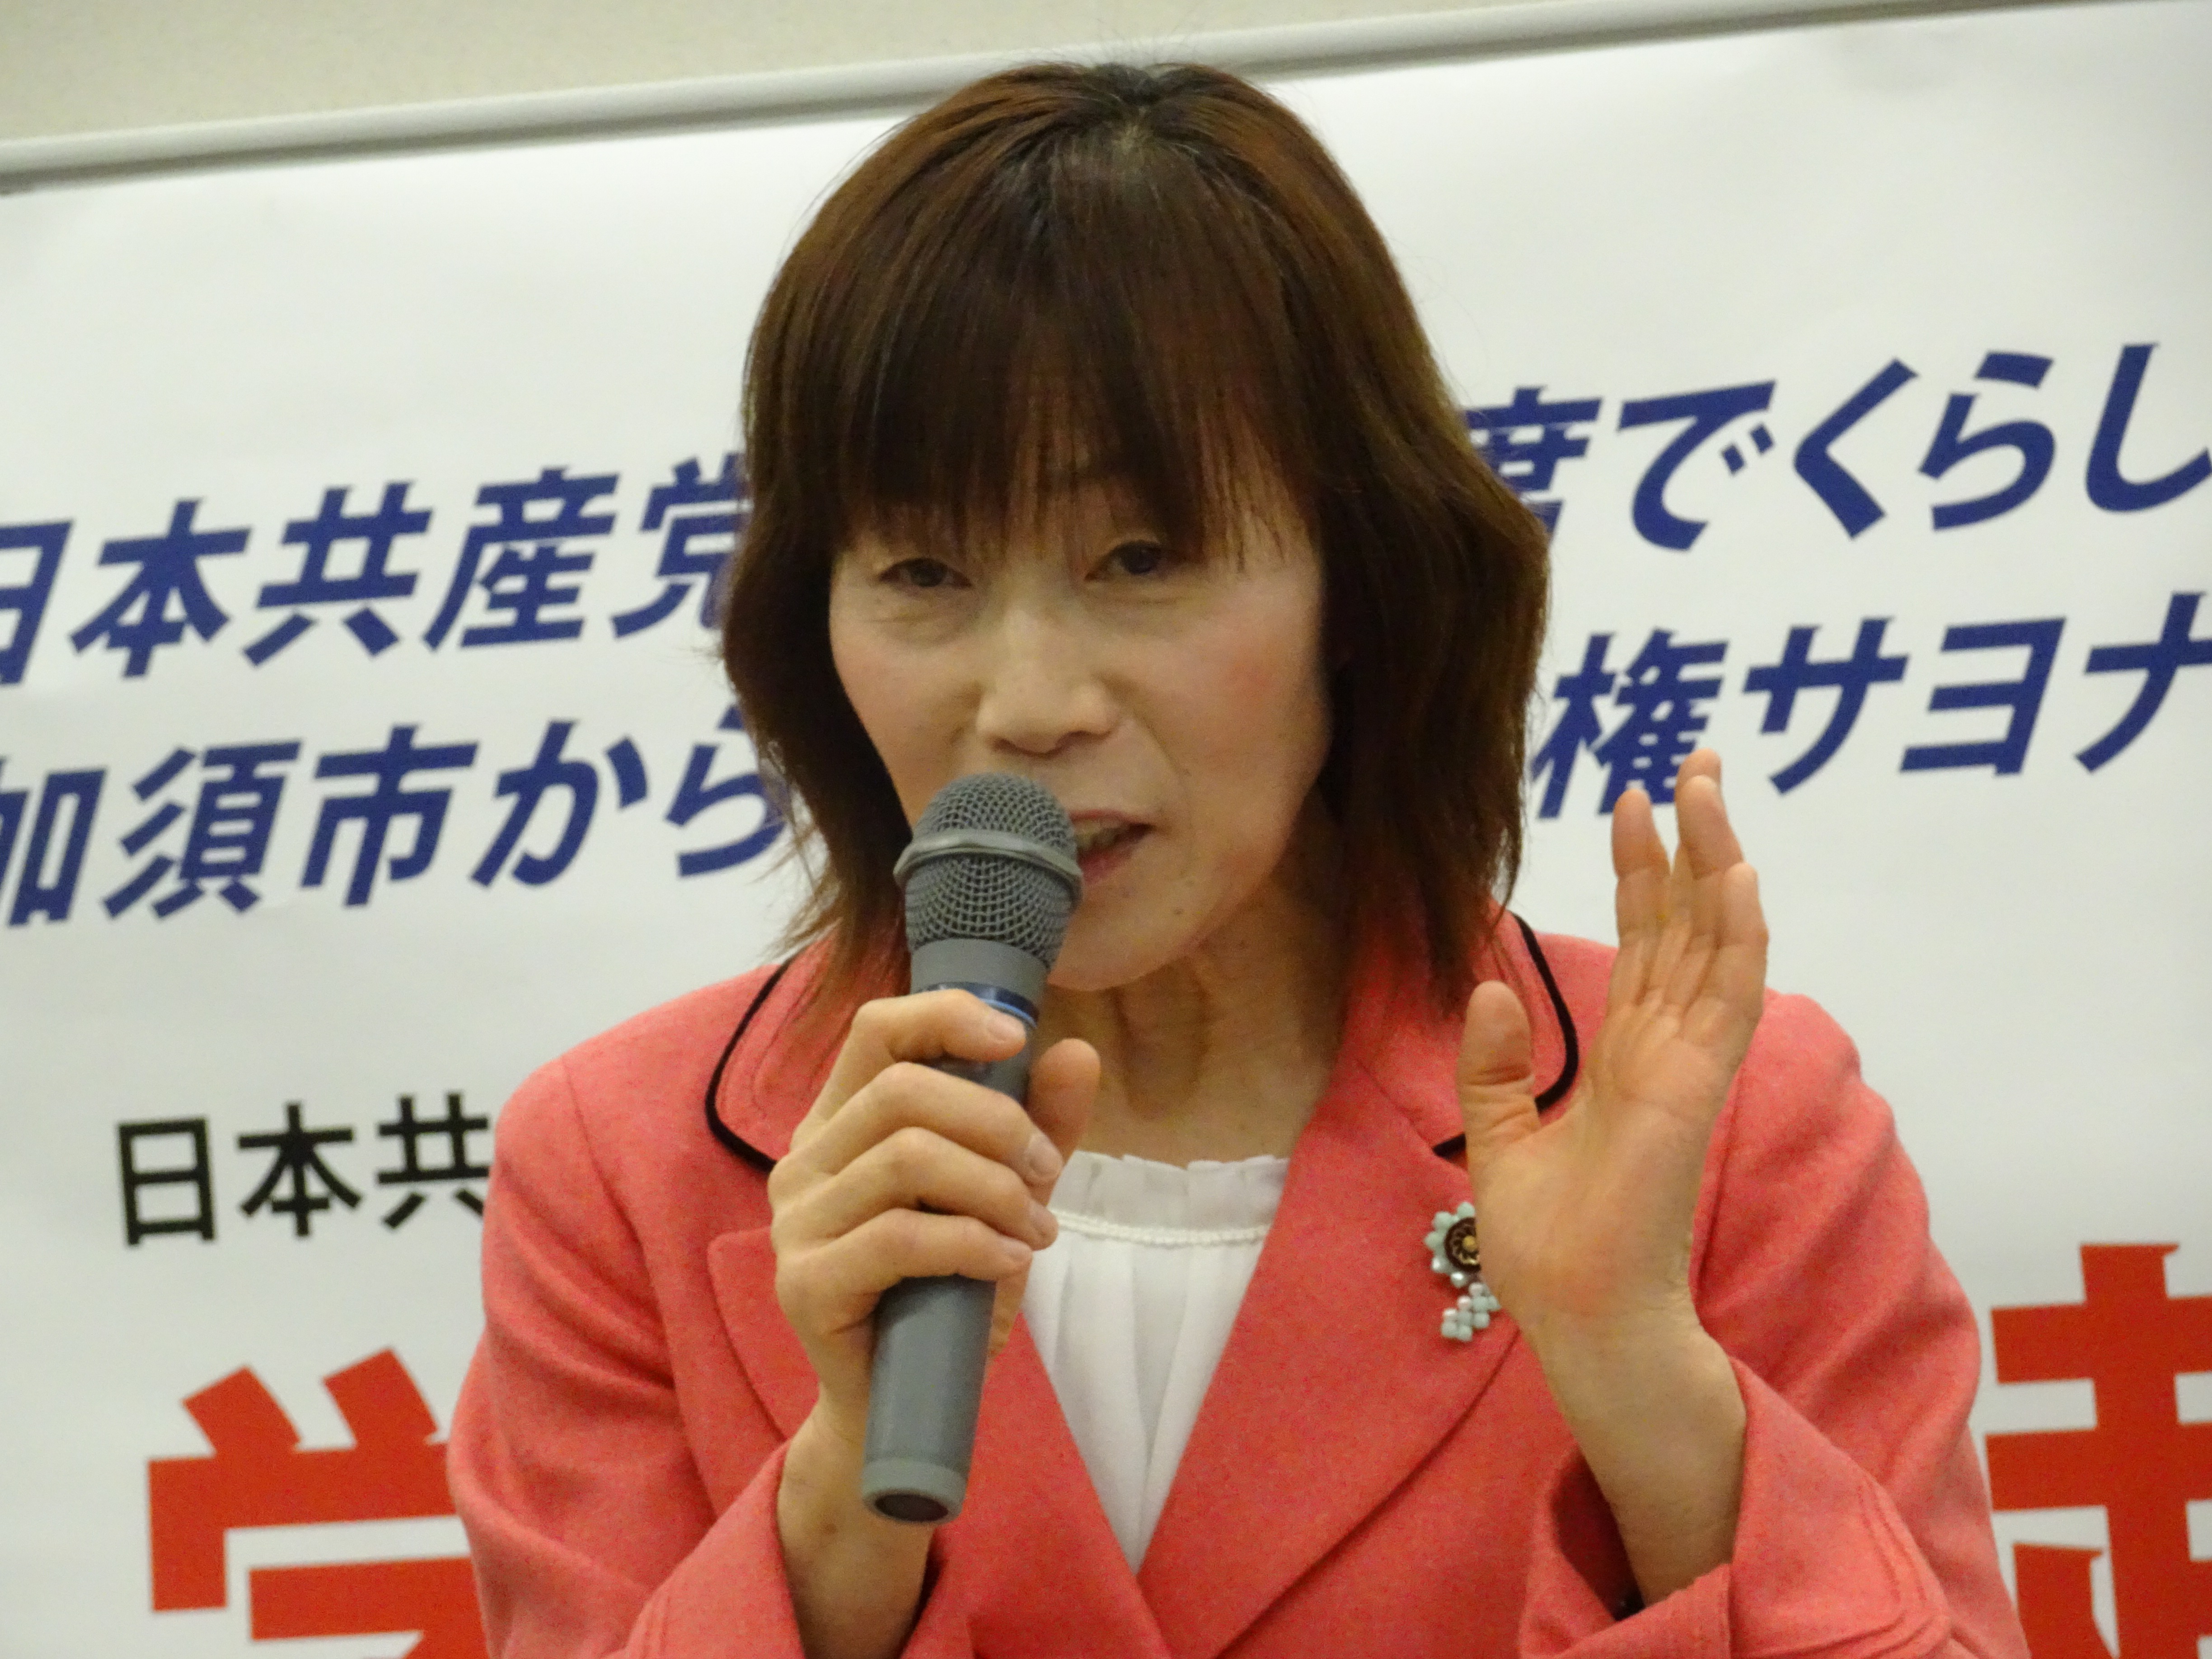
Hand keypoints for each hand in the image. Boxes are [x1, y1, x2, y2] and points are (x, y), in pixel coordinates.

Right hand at [768, 990, 1098, 1443]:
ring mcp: (796, 1222)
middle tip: (1046, 1170)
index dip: (946, 1017)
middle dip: (996, 1121)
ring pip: (906, 1158)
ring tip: (1034, 1230)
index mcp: (841, 1121)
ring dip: (994, 1189)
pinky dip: (972, 1241)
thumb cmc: (949, 1286)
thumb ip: (1037, 1124)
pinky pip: (899, 1236)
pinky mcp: (806, 1283)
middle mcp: (805, 1160)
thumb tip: (1078, 1053)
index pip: (876, 1029)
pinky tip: (1009, 1261)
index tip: (1016, 1038)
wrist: (903, 1405)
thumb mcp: (1005, 1192)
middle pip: (901, 1091)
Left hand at [1456, 748, 1766, 1347]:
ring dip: (1718, 864)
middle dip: (1694, 841)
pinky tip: (1736, 877)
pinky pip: (1726, 1000)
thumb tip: (1487, 989)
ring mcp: (1686, 1067)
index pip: (1648, 943)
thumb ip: (1494, 1066)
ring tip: (1707, 787)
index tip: (1633, 801)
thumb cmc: (1548, 1245)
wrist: (1572, 1314)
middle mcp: (1666, 1050)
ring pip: (1716, 944)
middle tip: (1694, 761)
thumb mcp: (1496, 1138)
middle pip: (1689, 925)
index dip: (1645, 870)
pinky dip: (1737, 938)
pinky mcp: (1692, 1091)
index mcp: (1628, 1058)